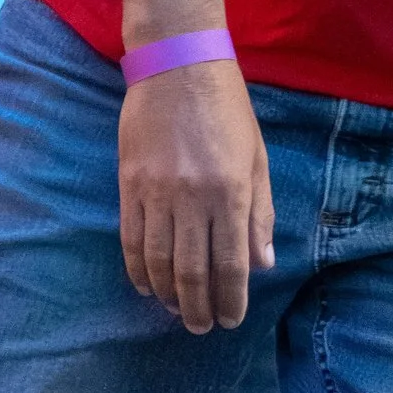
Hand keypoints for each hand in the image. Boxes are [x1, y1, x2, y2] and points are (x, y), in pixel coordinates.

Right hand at [117, 58, 273, 332]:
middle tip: (202, 327)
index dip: (230, 298)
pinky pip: (131, 239)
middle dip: (198, 307)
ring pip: (158, 261)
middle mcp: (193, 197)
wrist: (178, 65)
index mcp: (231, 192)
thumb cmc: (227, 110)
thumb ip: (260, 214)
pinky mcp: (129, 184)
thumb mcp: (257, 158)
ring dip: (167, 295)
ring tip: (176, 312)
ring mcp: (156, 192)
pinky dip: (137, 269)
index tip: (230, 320)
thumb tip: (263, 264)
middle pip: (192, 271)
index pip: (231, 262)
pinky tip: (145, 286)